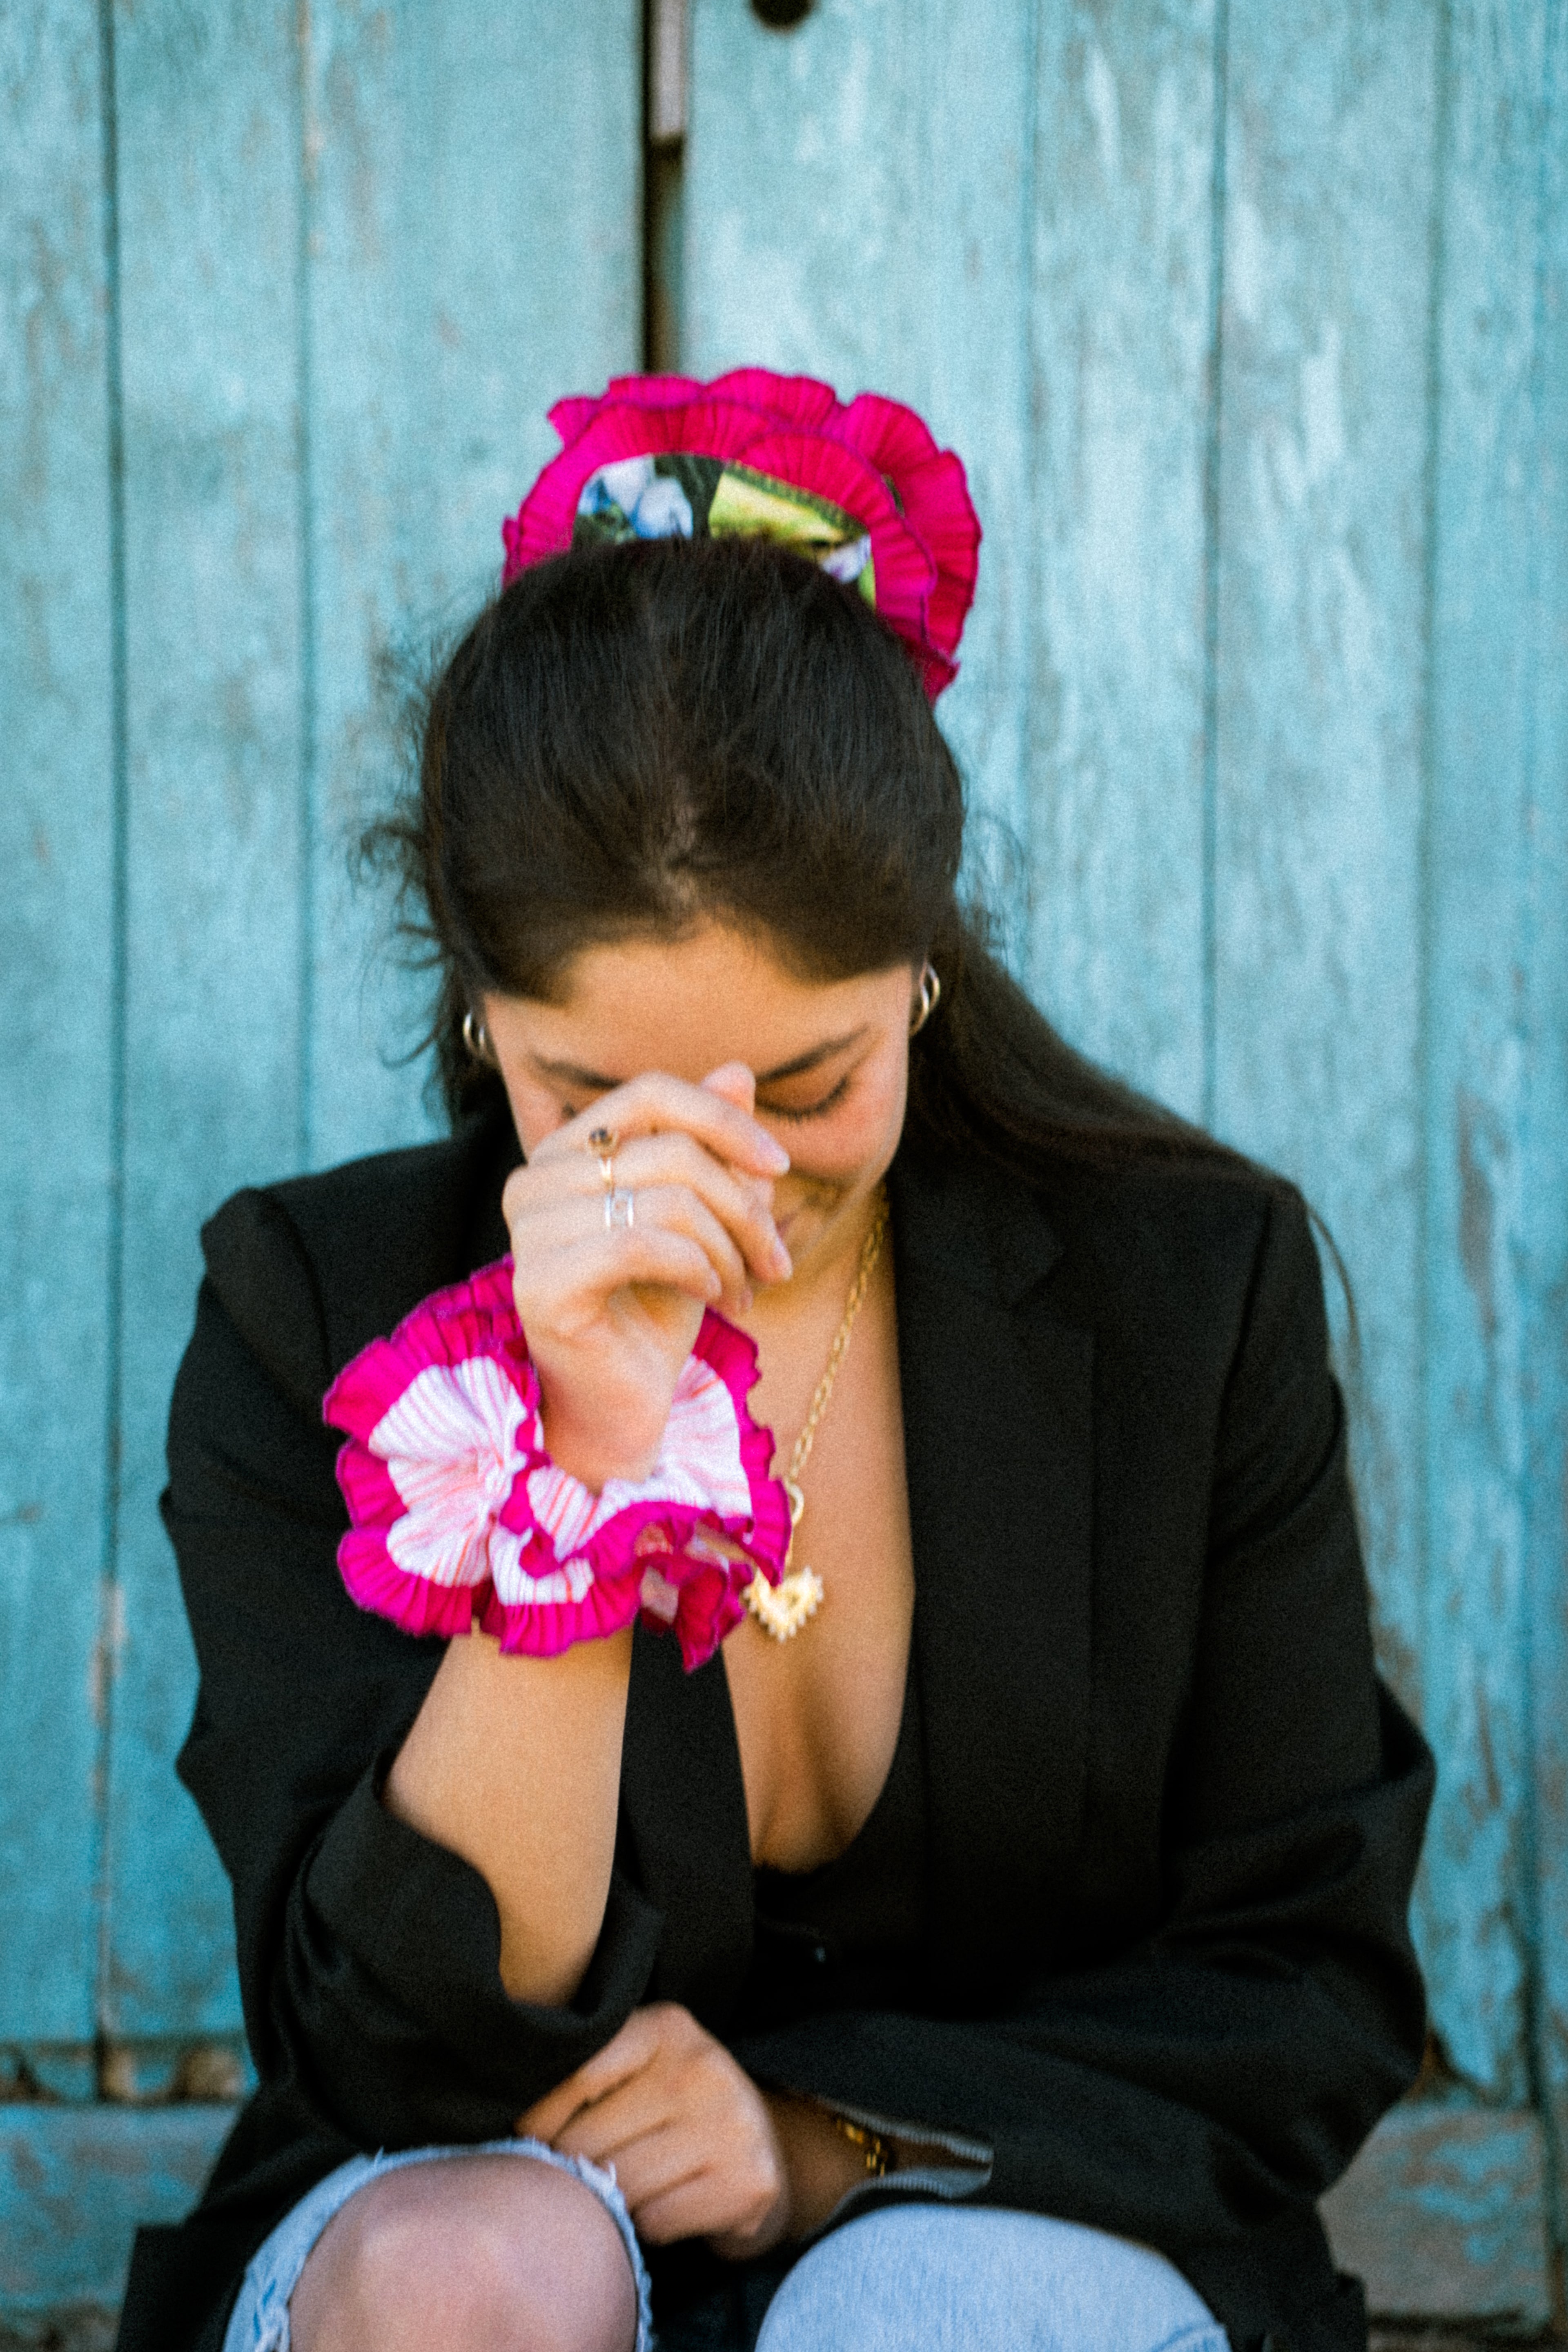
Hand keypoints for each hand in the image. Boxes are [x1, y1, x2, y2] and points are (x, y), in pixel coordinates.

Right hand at [502, 1065, 792, 1487]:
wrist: (625, 1400)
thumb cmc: (658, 1305)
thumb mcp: (701, 1218)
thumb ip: (711, 1146)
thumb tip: (737, 1070)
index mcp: (568, 1150)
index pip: (651, 1093)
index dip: (724, 1120)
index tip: (779, 1166)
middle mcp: (535, 1178)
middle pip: (672, 1151)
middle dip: (743, 1207)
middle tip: (773, 1261)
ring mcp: (529, 1231)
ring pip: (667, 1199)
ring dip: (727, 1249)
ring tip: (743, 1288)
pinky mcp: (539, 1283)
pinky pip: (642, 1245)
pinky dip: (697, 1270)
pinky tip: (712, 1298)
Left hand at [520, 2003, 792, 2256]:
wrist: (761, 2149)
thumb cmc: (673, 2109)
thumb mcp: (636, 2069)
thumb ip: (584, 2077)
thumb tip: (507, 2124)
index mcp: (667, 2026)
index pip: (577, 2074)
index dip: (540, 2119)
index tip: (532, 2140)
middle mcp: (704, 2068)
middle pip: (590, 2140)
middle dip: (574, 2169)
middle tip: (584, 2173)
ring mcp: (731, 2125)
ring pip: (622, 2185)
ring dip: (612, 2200)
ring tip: (626, 2188)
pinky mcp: (747, 2182)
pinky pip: (656, 2221)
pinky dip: (647, 2225)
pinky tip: (664, 2207)